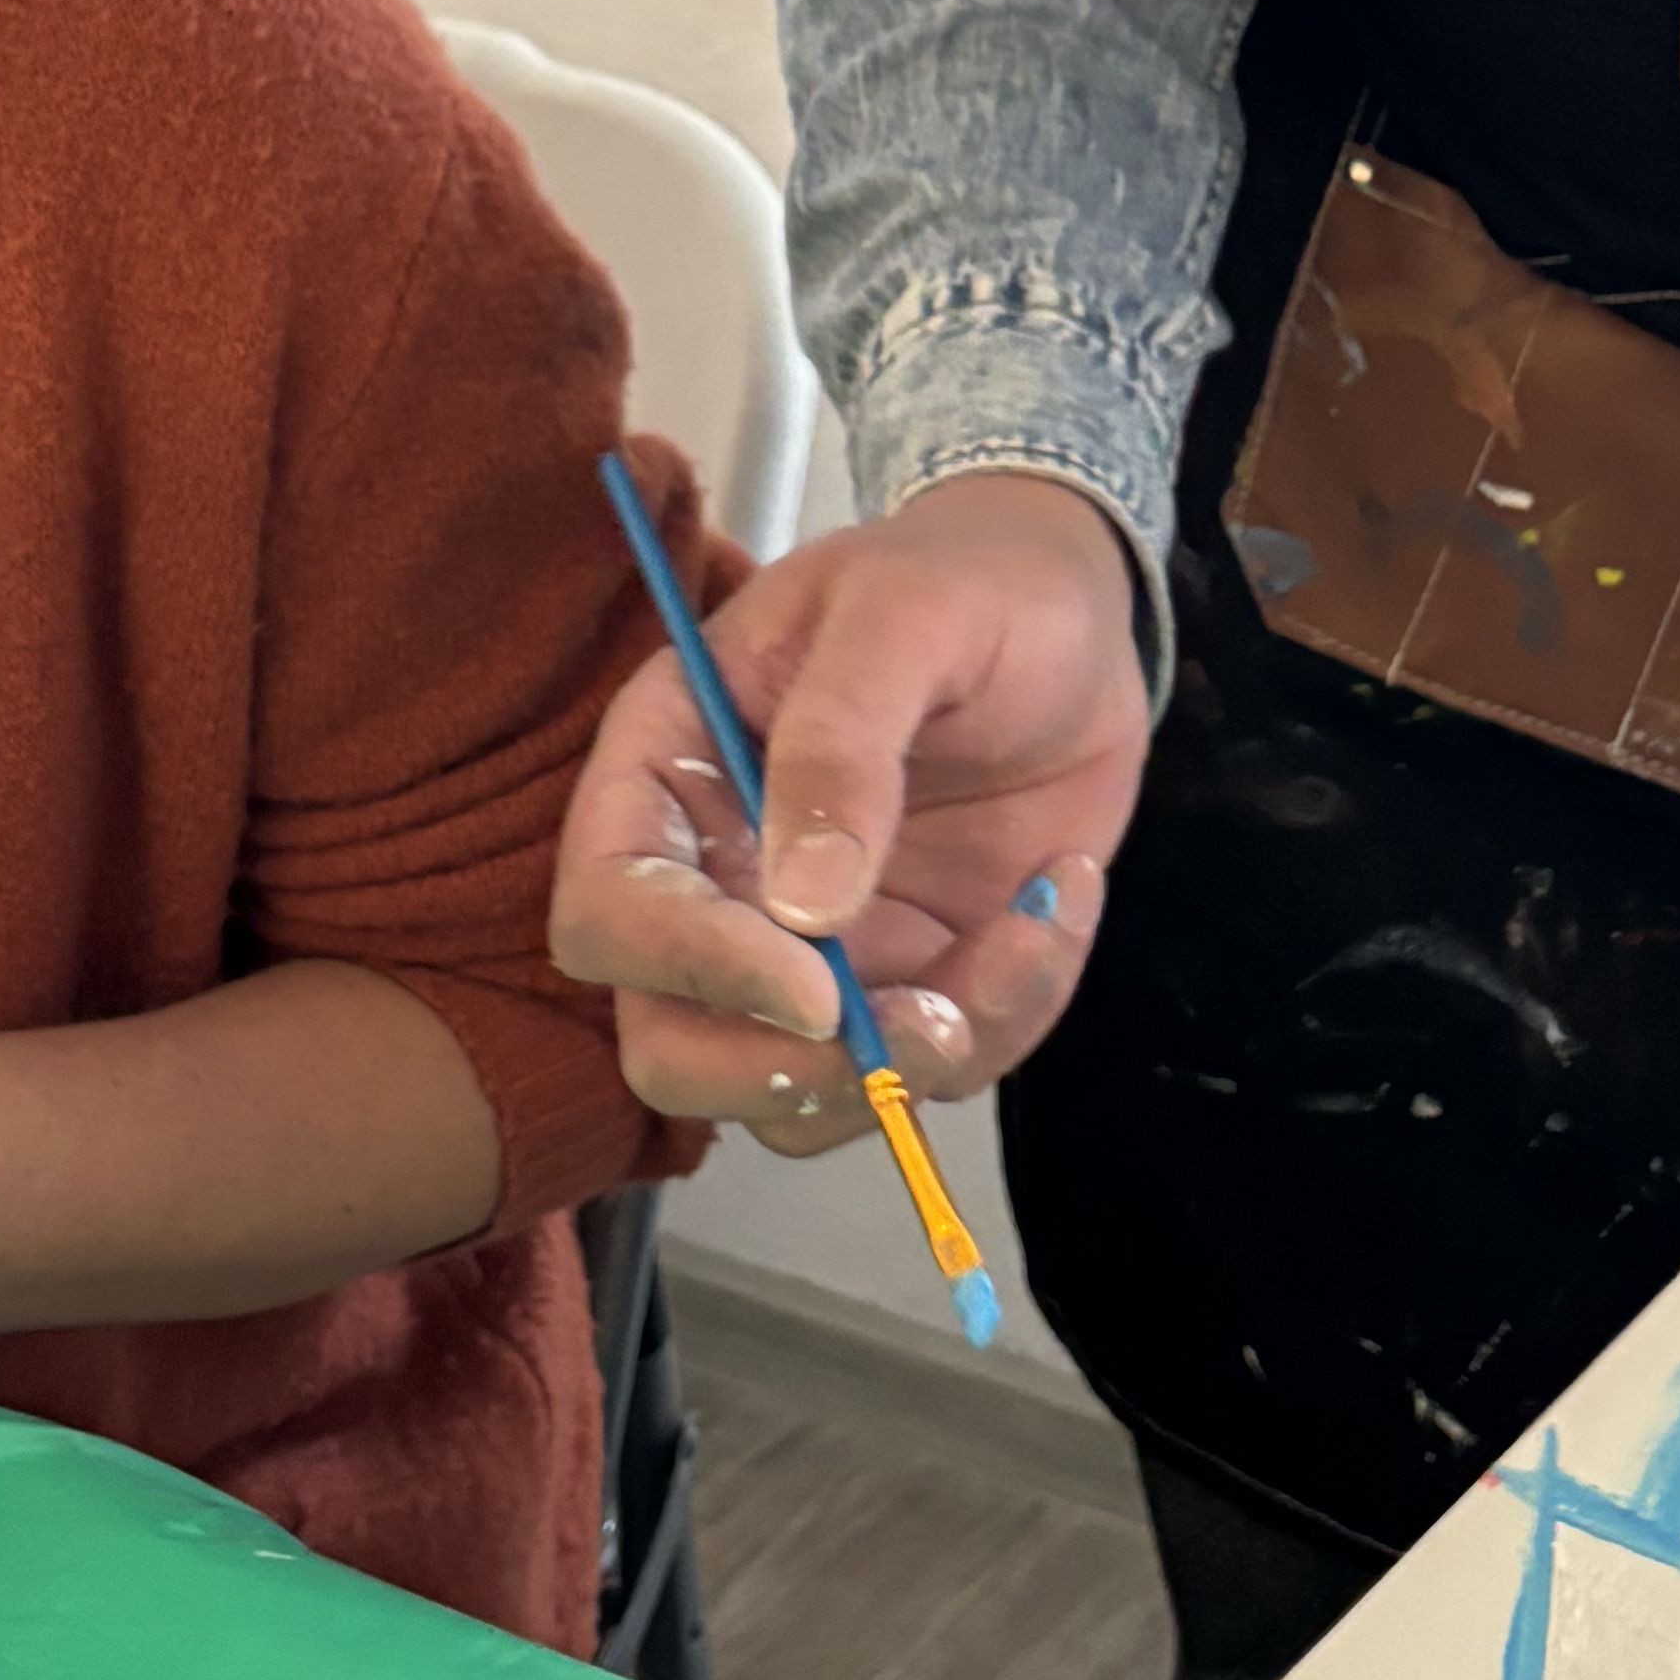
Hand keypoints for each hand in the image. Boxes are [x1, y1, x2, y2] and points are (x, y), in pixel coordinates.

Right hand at [552, 471, 1147, 1150]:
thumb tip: (803, 905)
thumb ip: (842, 738)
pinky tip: (1059, 897)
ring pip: (797, 1096)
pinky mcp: (906, 982)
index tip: (813, 987)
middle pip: (673, 1048)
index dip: (688, 968)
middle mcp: (716, 883)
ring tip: (1029, 930)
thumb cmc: (963, 583)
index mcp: (669, 773)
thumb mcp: (904, 615)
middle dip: (786, 1072)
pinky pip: (928, 1068)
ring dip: (917, 1063)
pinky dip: (1010, 1015)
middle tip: (923, 1021)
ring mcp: (810, 951)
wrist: (1070, 611)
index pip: (609, 911)